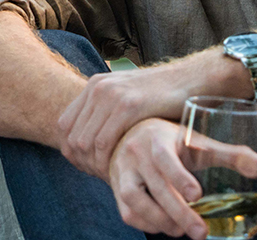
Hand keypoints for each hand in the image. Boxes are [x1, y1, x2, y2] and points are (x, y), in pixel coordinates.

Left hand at [56, 58, 203, 179]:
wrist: (192, 79)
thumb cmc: (163, 97)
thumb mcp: (128, 98)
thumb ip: (108, 113)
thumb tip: (90, 140)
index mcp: (95, 85)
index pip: (64, 125)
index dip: (72, 151)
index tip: (88, 168)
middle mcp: (98, 88)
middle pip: (72, 137)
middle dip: (83, 162)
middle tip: (101, 177)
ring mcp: (112, 95)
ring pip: (85, 142)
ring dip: (96, 165)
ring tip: (111, 177)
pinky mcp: (129, 105)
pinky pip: (104, 141)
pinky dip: (108, 161)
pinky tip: (121, 170)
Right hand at [107, 118, 256, 239]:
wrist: (130, 136)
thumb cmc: (171, 141)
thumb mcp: (199, 143)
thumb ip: (231, 154)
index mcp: (158, 140)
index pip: (165, 158)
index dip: (179, 177)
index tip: (197, 195)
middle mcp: (137, 155)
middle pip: (155, 188)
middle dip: (179, 213)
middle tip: (200, 232)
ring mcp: (123, 172)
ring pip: (135, 201)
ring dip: (160, 221)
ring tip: (181, 231)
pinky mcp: (117, 188)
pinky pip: (127, 212)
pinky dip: (147, 223)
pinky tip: (165, 226)